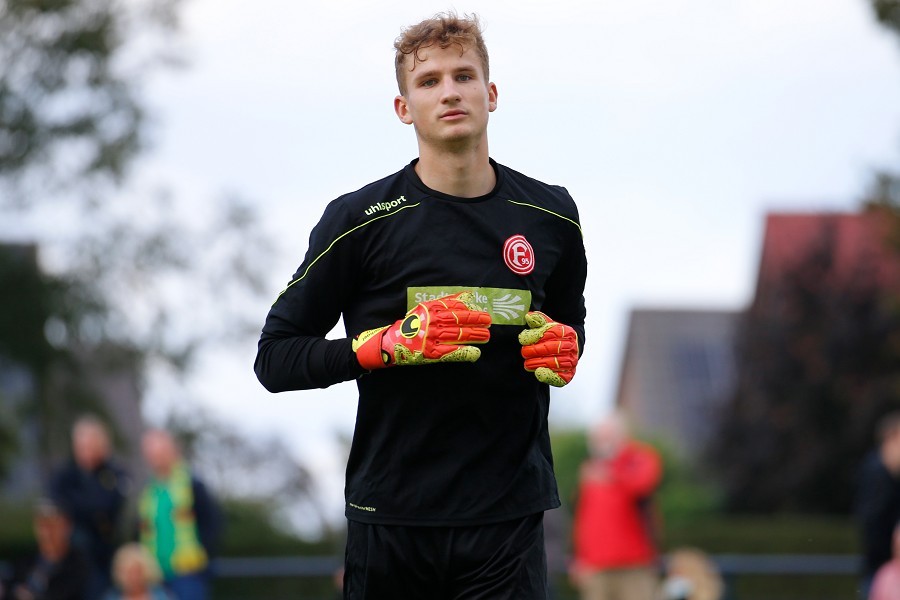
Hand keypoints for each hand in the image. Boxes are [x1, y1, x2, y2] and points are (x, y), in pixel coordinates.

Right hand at [352, 291, 490, 368]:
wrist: (391, 343)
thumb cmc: (410, 325)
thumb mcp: (424, 309)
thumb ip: (444, 303)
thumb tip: (466, 297)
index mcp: (430, 310)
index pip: (454, 308)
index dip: (470, 309)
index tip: (481, 310)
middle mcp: (432, 322)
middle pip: (459, 320)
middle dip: (476, 320)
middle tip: (489, 321)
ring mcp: (432, 338)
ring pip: (458, 335)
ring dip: (475, 335)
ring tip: (487, 336)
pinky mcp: (432, 353)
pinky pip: (452, 352)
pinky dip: (465, 352)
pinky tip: (476, 352)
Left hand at [518, 311, 577, 386]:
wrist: (569, 349)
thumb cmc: (555, 337)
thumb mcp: (548, 326)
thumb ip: (539, 321)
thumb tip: (529, 316)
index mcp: (567, 332)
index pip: (551, 332)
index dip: (535, 336)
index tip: (523, 339)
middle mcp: (572, 347)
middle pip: (552, 348)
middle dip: (535, 351)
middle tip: (524, 352)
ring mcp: (571, 361)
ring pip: (554, 363)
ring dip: (538, 363)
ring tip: (527, 363)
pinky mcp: (569, 375)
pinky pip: (560, 377)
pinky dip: (548, 375)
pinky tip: (538, 372)